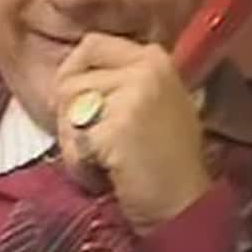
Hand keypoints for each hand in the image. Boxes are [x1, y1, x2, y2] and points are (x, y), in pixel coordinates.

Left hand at [53, 33, 211, 232]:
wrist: (184, 207)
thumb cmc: (165, 164)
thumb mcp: (154, 105)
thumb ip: (119, 84)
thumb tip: (69, 78)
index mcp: (154, 58)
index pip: (91, 45)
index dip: (73, 75)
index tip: (75, 106)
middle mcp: (147, 68)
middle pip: (71, 79)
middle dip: (67, 116)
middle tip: (90, 145)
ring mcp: (135, 94)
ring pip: (67, 107)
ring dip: (72, 144)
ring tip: (102, 163)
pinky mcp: (119, 125)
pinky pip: (73, 140)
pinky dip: (79, 165)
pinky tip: (104, 176)